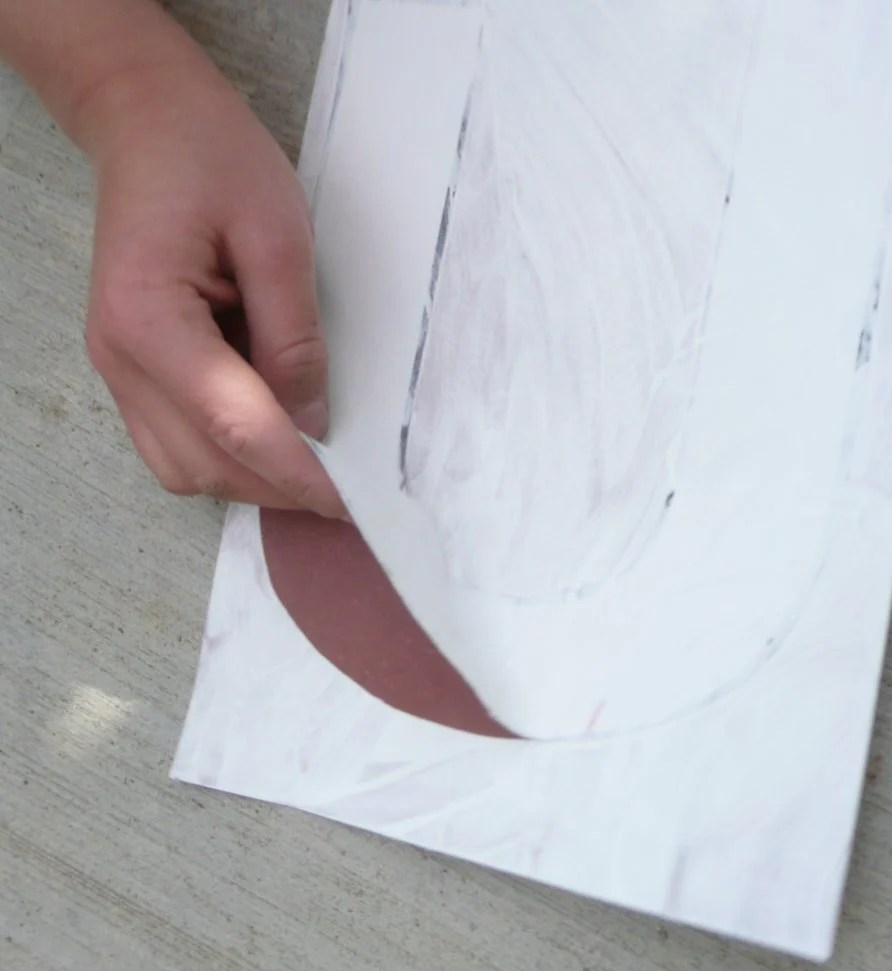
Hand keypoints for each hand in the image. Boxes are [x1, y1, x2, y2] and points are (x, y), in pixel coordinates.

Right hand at [82, 68, 346, 517]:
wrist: (149, 126)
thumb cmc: (210, 158)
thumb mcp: (276, 236)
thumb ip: (294, 337)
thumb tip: (311, 423)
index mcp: (149, 319)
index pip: (236, 428)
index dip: (299, 474)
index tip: (354, 503)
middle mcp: (120, 359)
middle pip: (207, 463)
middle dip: (282, 488)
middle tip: (350, 493)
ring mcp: (118, 371)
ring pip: (188, 469)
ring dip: (255, 479)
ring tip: (317, 467)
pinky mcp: (132, 372)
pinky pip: (178, 445)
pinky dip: (230, 457)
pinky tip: (274, 439)